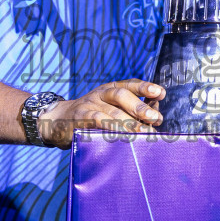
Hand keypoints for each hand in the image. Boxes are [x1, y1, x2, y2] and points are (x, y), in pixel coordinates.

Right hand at [40, 80, 164, 146]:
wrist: (58, 120)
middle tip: (155, 118)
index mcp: (110, 89)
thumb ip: (131, 110)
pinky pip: (96, 122)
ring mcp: (89, 105)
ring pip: (111, 112)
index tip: (160, 93)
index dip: (145, 87)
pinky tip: (121, 136)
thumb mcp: (110, 108)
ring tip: (143, 133)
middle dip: (139, 106)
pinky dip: (109, 128)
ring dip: (129, 123)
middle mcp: (100, 94)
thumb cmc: (93, 116)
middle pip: (121, 95)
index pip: (130, 84)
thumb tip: (156, 112)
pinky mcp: (79, 118)